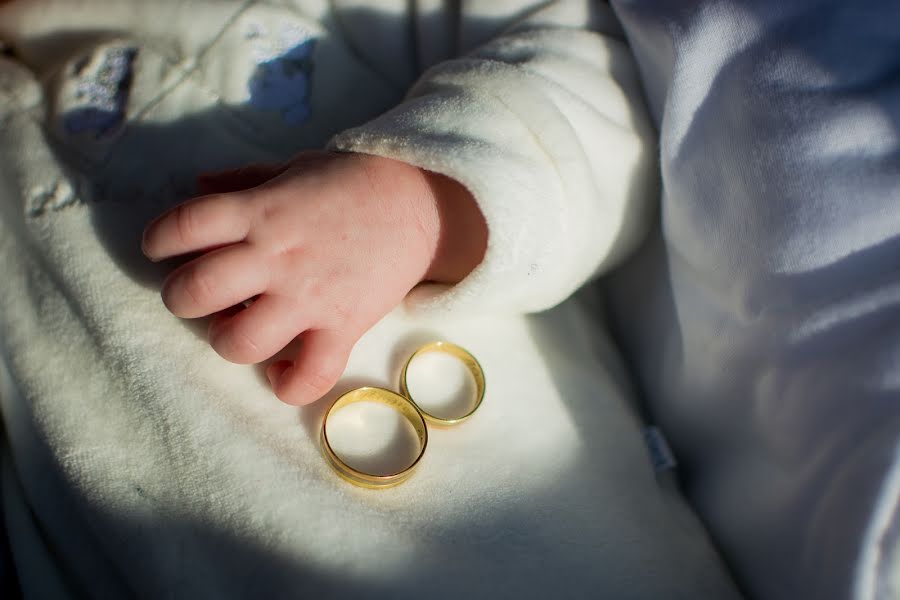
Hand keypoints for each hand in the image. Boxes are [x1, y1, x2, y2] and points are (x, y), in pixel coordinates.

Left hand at [142, 151, 486, 404]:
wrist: (420, 205)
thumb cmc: (351, 183)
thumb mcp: (293, 167)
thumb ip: (243, 180)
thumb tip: (196, 185)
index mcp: (261, 211)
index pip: (183, 225)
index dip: (157, 240)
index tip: (160, 249)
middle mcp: (277, 256)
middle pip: (196, 291)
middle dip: (180, 297)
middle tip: (195, 294)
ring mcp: (310, 297)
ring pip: (239, 342)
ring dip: (226, 340)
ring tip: (238, 327)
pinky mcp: (343, 327)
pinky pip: (308, 376)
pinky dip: (288, 385)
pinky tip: (281, 370)